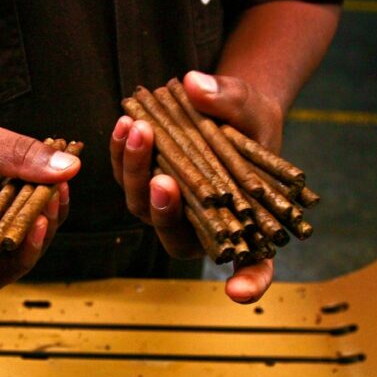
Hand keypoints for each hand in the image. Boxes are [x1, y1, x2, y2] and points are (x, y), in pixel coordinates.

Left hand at [110, 71, 282, 303]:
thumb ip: (230, 100)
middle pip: (176, 235)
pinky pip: (127, 177)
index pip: (253, 267)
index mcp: (242, 225)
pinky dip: (122, 153)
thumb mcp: (251, 107)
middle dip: (166, 210)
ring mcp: (167, 208)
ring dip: (136, 172)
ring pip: (143, 206)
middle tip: (163, 179)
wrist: (227, 109)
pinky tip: (125, 123)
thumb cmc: (250, 121)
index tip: (239, 291)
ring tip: (139, 130)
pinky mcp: (142, 183)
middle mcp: (200, 227)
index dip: (248, 282)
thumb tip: (195, 85)